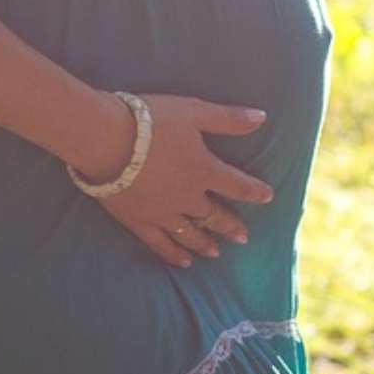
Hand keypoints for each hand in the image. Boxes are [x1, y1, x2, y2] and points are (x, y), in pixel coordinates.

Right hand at [75, 91, 274, 268]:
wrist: (106, 139)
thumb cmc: (150, 120)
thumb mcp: (194, 111)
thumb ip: (228, 119)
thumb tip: (262, 117)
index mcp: (204, 170)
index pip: (237, 185)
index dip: (255, 192)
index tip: (267, 197)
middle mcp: (187, 197)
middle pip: (214, 215)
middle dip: (231, 226)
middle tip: (243, 238)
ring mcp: (163, 212)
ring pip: (190, 234)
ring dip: (205, 243)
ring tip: (216, 253)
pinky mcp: (138, 221)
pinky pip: (160, 243)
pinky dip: (174, 254)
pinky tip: (183, 262)